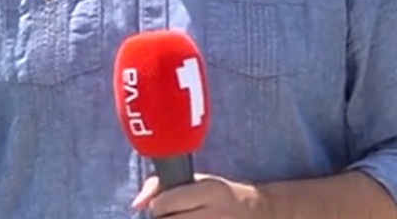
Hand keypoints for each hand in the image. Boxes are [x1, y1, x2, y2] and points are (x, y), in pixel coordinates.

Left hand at [131, 173, 264, 218]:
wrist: (260, 214)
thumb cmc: (220, 196)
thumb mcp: (198, 181)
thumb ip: (160, 186)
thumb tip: (136, 205)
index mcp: (210, 190)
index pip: (164, 203)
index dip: (159, 206)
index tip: (166, 206)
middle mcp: (215, 214)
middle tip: (175, 217)